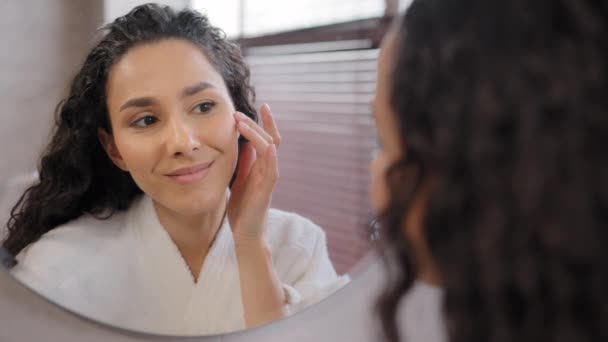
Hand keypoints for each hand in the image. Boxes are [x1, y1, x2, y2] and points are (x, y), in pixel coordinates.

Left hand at [228, 103, 280, 244]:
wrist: (245, 234)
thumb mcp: (240, 178)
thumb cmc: (242, 208)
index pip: (266, 138)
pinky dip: (272, 158)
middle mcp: (267, 169)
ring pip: (270, 150)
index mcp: (261, 166)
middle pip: (270, 139)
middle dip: (258, 123)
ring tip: (243, 123)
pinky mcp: (266, 192)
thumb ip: (245, 161)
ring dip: (257, 135)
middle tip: (240, 112)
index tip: (257, 106)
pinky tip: (270, 146)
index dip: (263, 122)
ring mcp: (268, 180)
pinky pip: (272, 171)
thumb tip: (244, 140)